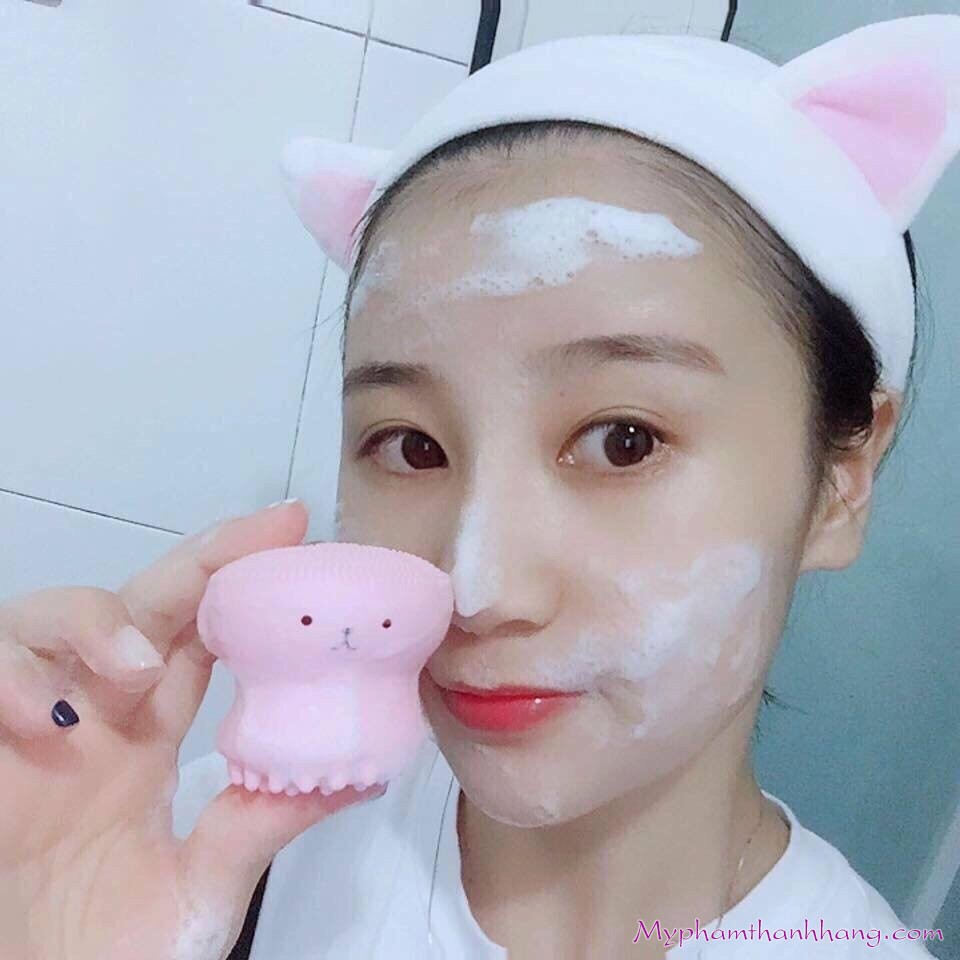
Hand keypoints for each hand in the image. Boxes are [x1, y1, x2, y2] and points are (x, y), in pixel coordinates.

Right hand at [0, 500, 384, 959]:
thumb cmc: (111, 953)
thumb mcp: (207, 881)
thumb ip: (267, 820)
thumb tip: (362, 773)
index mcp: (148, 738)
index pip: (198, 636)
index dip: (240, 582)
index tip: (295, 533)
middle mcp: (93, 716)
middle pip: (140, 603)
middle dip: (199, 562)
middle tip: (259, 538)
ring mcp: (31, 727)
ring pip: (47, 617)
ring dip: (94, 621)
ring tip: (134, 668)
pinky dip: (7, 677)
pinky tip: (43, 721)